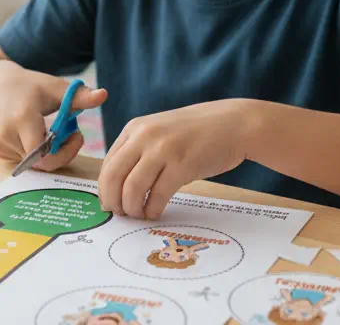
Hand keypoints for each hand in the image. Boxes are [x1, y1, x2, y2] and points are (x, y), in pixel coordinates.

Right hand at [0, 63, 107, 170]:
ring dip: (50, 152)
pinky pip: (25, 161)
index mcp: (22, 117)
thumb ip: (79, 95)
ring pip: (34, 163)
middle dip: (62, 152)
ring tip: (54, 131)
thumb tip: (104, 95)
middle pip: (42, 162)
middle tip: (71, 134)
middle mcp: (7, 135)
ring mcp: (0, 146)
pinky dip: (36, 152)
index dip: (65, 151)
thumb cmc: (26, 85)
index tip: (77, 134)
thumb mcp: (53, 86)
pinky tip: (38, 134)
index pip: (44, 154)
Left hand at [98, 99, 255, 219]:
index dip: (105, 190)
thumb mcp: (161, 132)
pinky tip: (156, 212)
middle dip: (113, 202)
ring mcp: (163, 149)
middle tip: (120, 214)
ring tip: (140, 214)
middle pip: (113, 177)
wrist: (234, 124)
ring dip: (132, 209)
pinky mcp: (182, 165)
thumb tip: (119, 187)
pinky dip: (152, 210)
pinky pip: (158, 196)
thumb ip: (140, 151)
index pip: (107, 164)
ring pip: (132, 189)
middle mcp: (145, 136)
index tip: (110, 204)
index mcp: (135, 128)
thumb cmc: (198, 132)